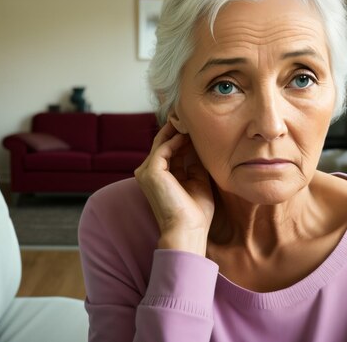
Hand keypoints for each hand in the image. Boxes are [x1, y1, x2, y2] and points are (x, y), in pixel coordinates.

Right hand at [134, 121, 214, 255]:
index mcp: (159, 177)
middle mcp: (148, 173)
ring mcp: (147, 172)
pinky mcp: (151, 171)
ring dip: (176, 130)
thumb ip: (194, 164)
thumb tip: (199, 145)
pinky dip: (175, 140)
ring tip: (191, 120)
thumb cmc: (194, 213)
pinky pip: (163, 149)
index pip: (169, 151)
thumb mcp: (198, 182)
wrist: (187, 230)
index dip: (182, 137)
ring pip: (162, 143)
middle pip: (163, 144)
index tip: (197, 127)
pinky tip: (188, 135)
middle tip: (191, 115)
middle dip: (177, 129)